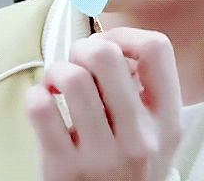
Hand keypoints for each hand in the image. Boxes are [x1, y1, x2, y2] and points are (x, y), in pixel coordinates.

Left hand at [26, 27, 183, 180]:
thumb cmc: (129, 169)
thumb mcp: (155, 133)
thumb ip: (144, 91)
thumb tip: (111, 46)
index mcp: (166, 121)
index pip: (157, 49)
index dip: (125, 36)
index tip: (111, 46)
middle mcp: (139, 137)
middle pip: (106, 55)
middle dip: (83, 48)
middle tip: (79, 63)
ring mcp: (101, 155)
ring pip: (72, 78)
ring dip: (57, 71)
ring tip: (59, 84)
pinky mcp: (63, 168)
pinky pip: (40, 109)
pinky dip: (36, 96)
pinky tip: (44, 104)